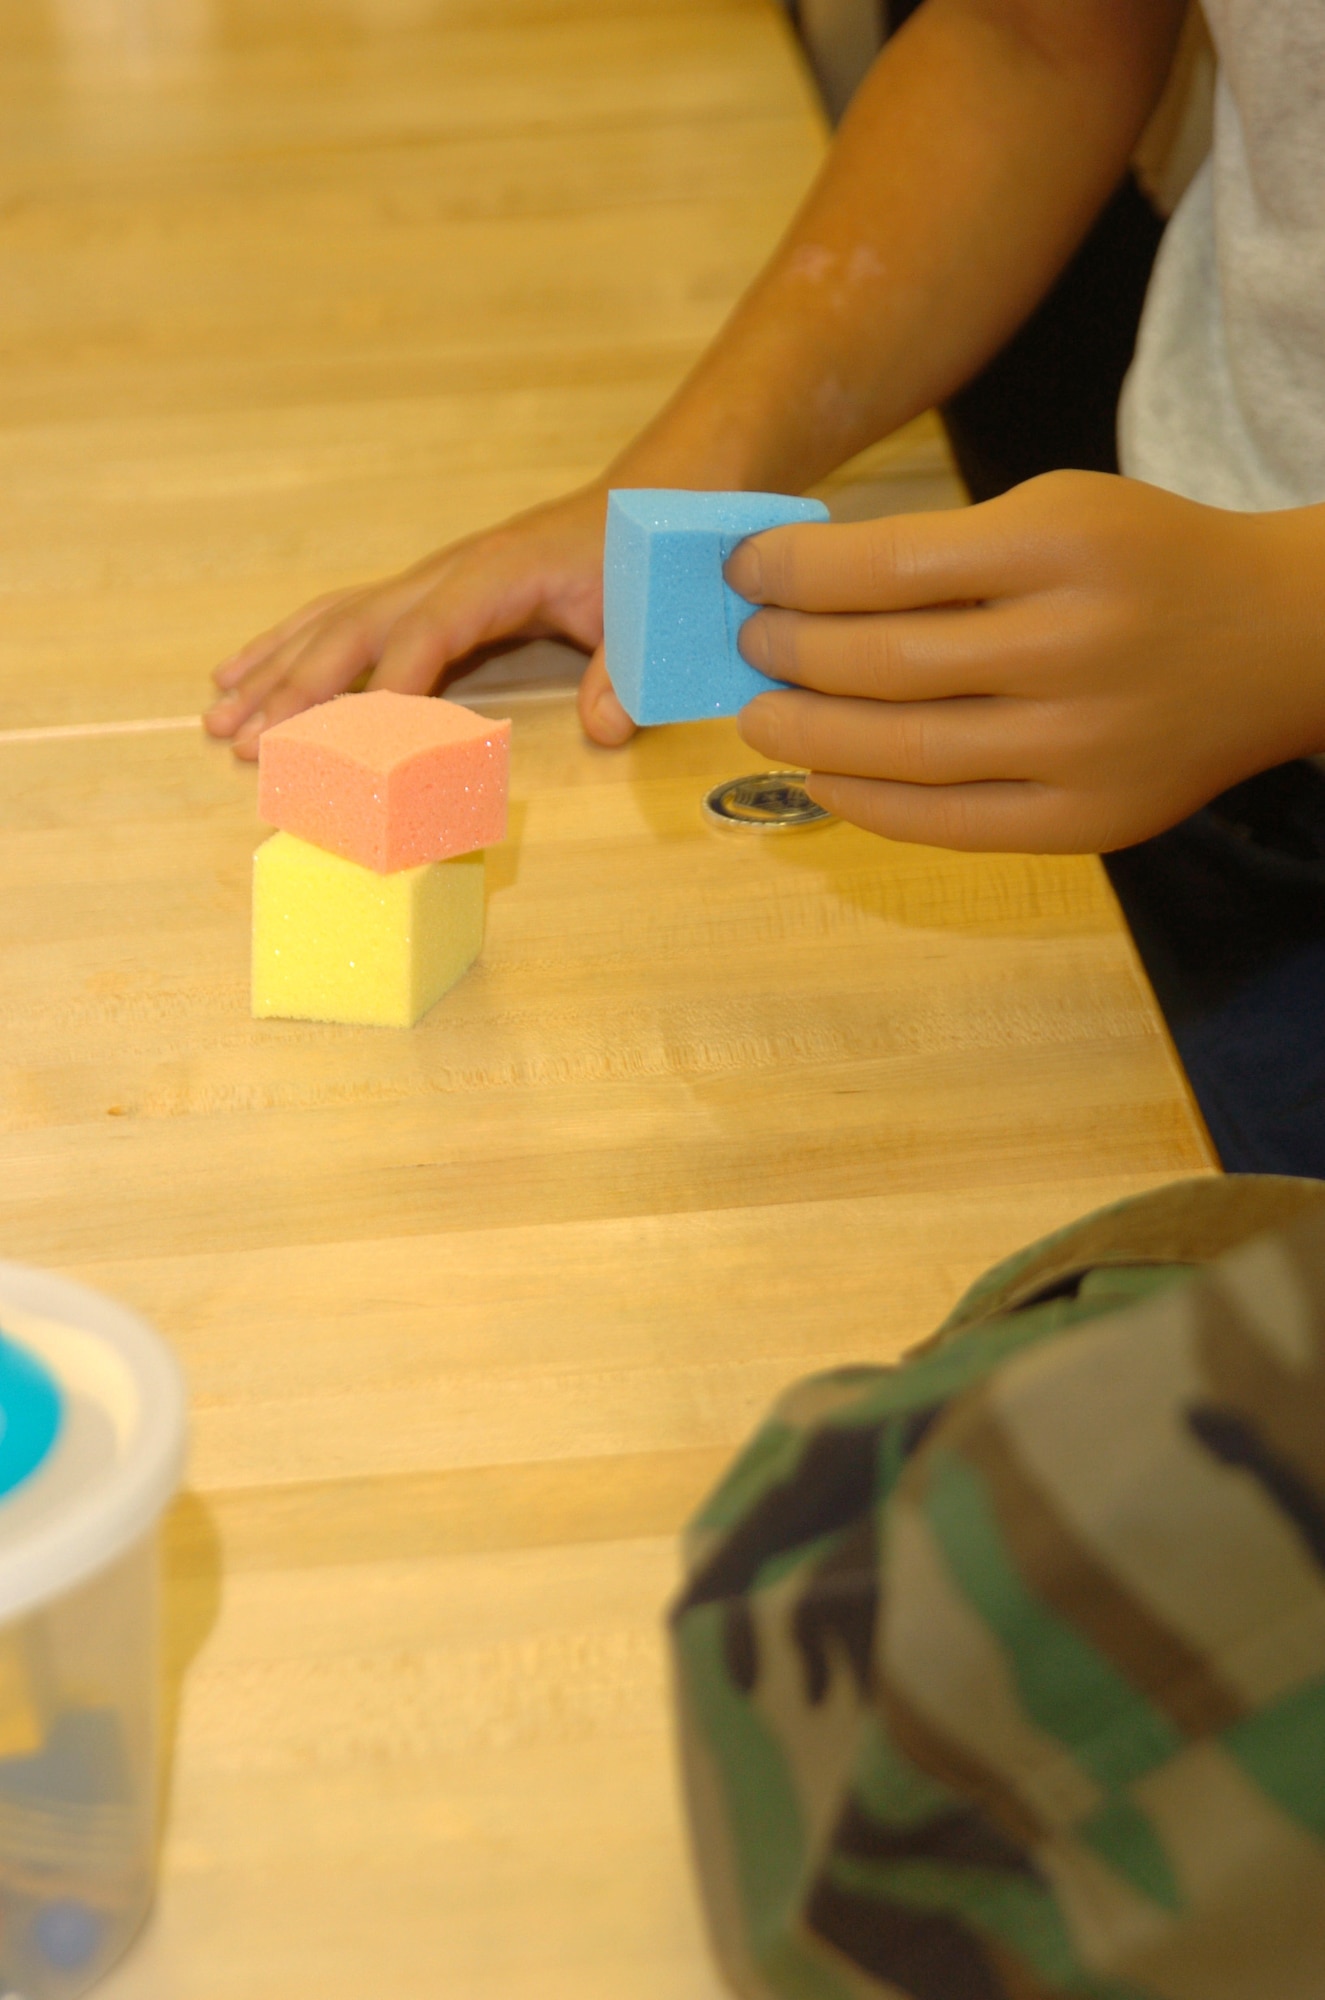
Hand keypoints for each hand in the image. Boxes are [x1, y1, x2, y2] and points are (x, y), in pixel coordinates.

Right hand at [204, 484, 636, 758]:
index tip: (352, 745)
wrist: (631, 507)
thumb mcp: (642, 618)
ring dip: (272, 672)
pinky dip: (287, 646)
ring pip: (330, 624)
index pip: (429, 634)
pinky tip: (242, 674)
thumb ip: (623, 674)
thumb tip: (605, 729)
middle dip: (297, 692)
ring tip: (220, 718)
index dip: (391, 689)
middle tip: (248, 744)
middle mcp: (442, 574)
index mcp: (494, 577)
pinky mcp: (418, 592)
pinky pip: (338, 617)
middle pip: (354, 631)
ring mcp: (423, 580)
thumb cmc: (631, 564)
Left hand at [729, 471, 1324, 852]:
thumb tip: (798, 596)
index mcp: (1064, 547)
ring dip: (810, 735)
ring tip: (761, 714)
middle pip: (886, 664)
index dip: (794, 573)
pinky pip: (951, 824)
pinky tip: (823, 776)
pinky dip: (870, 805)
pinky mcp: (1091, 820)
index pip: (888, 565)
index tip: (744, 574)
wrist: (1280, 639)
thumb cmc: (1141, 564)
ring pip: (906, 752)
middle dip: (790, 655)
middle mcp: (1077, 648)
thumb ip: (941, 548)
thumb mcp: (1056, 511)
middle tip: (748, 645)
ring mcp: (1085, 746)